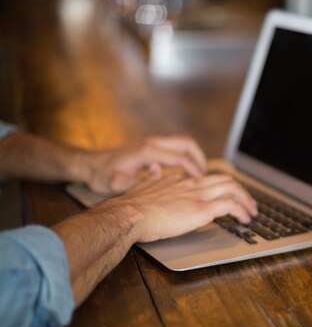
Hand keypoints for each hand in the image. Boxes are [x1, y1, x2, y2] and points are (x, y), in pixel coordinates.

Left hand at [82, 136, 207, 193]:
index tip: (202, 182)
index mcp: (147, 151)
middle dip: (200, 158)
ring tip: (200, 175)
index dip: (193, 170)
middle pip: (187, 143)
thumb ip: (135, 183)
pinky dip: (186, 158)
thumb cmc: (101, 174)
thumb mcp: (115, 183)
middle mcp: (152, 142)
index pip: (179, 157)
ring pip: (183, 144)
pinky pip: (176, 148)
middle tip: (206, 176)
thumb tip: (155, 184)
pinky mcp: (152, 146)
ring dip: (194, 157)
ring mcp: (152, 142)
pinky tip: (186, 173)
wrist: (90, 164)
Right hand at [102, 173, 257, 242]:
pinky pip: (231, 206)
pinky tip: (245, 219)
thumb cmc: (133, 206)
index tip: (225, 194)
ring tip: (252, 211)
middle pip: (225, 179)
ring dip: (247, 200)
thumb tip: (155, 169)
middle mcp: (193, 184)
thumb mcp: (143, 185)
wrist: (130, 214)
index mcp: (180, 180)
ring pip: (233, 188)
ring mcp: (199, 195)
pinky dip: (242, 211)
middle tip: (248, 202)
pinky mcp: (202, 209)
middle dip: (240, 190)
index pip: (207, 178)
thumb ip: (153, 178)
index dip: (219, 185)